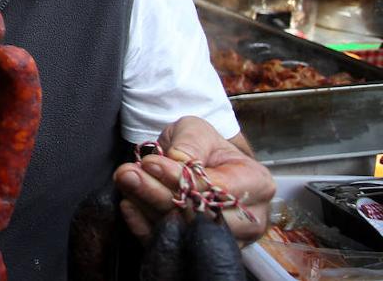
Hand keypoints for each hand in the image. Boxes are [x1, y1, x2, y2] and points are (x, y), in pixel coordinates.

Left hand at [113, 116, 273, 244]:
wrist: (196, 164)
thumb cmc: (202, 147)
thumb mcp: (198, 131)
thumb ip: (191, 141)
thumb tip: (178, 158)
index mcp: (256, 184)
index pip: (219, 189)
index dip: (182, 179)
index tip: (150, 162)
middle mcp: (248, 219)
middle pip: (202, 216)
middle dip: (160, 194)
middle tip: (128, 174)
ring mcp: (226, 240)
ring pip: (185, 232)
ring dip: (148, 207)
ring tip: (125, 182)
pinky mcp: (199, 251)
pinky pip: (171, 245)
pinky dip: (144, 227)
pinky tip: (128, 205)